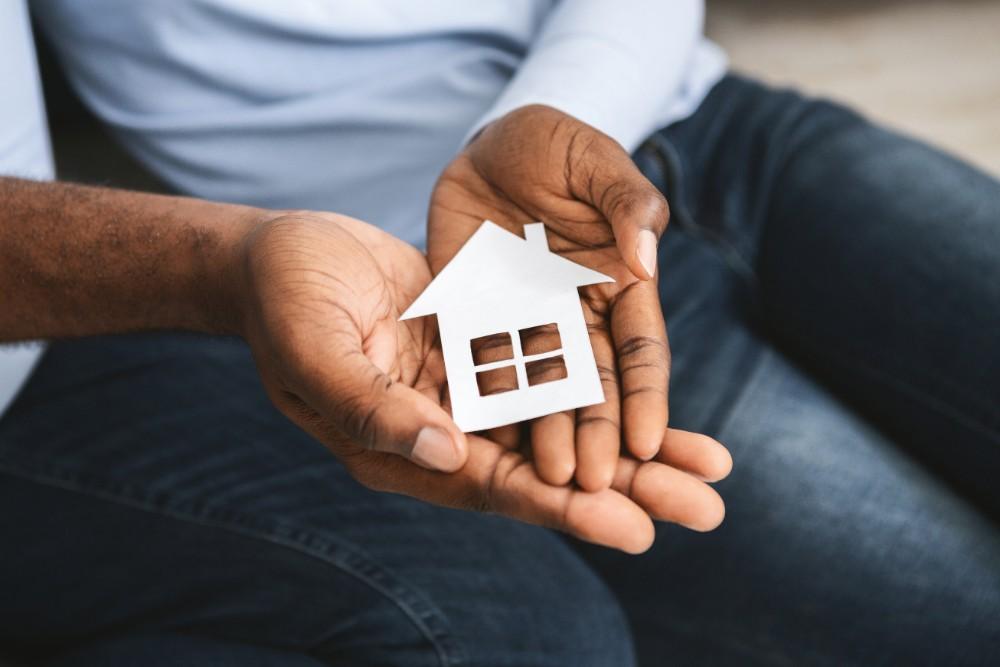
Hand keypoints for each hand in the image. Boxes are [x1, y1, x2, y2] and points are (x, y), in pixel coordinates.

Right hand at [233, 211, 728, 552]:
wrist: (278, 254)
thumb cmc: (283, 299)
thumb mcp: (316, 349)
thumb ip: (373, 408)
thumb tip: (448, 453)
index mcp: (402, 448)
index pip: (494, 487)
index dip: (564, 510)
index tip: (636, 529)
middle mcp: (444, 433)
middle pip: (547, 472)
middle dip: (628, 489)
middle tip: (709, 509)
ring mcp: (466, 394)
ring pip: (562, 429)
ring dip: (633, 448)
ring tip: (709, 466)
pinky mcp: (482, 352)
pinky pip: (554, 377)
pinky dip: (603, 389)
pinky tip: (653, 400)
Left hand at [429, 105, 671, 490]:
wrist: (489, 144)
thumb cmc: (557, 145)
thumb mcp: (597, 161)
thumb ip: (627, 205)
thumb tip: (647, 258)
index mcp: (619, 284)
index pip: (640, 352)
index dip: (647, 398)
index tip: (651, 445)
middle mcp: (577, 315)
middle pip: (593, 386)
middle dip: (599, 434)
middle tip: (595, 485)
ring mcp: (525, 321)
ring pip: (541, 389)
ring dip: (549, 434)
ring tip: (550, 481)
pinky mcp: (476, 318)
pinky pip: (482, 366)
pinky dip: (488, 404)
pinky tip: (488, 442)